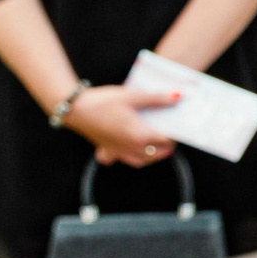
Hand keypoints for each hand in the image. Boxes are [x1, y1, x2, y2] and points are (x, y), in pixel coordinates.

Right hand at [66, 84, 182, 167]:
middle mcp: (131, 148)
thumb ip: (157, 98)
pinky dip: (133, 158)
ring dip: (153, 156)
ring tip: (158, 146)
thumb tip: (178, 97)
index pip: (166, 140)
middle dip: (167, 147)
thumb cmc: (104, 101)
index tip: (180, 127)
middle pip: (156, 154)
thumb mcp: (133, 96)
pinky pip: (125, 160)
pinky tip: (133, 150)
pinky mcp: (107, 150)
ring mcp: (118, 151)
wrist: (76, 109)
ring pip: (142, 161)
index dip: (175, 134)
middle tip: (172, 137)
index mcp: (140, 135)